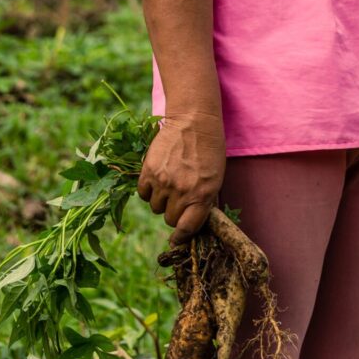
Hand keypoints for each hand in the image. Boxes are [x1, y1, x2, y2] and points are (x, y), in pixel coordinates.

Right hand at [137, 111, 225, 243]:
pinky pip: (143, 194)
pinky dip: (149, 190)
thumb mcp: (215, 178)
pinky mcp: (149, 170)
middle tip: (180, 197)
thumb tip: (192, 224)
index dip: (182, 236)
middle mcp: (181, 192)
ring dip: (161, 200)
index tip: (179, 238)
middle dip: (174, 212)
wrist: (194, 121)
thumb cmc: (209, 149)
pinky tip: (158, 177)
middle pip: (170, 219)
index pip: (187, 229)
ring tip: (170, 182)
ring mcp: (163, 181)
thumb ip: (204, 202)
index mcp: (201, 196)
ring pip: (155, 207)